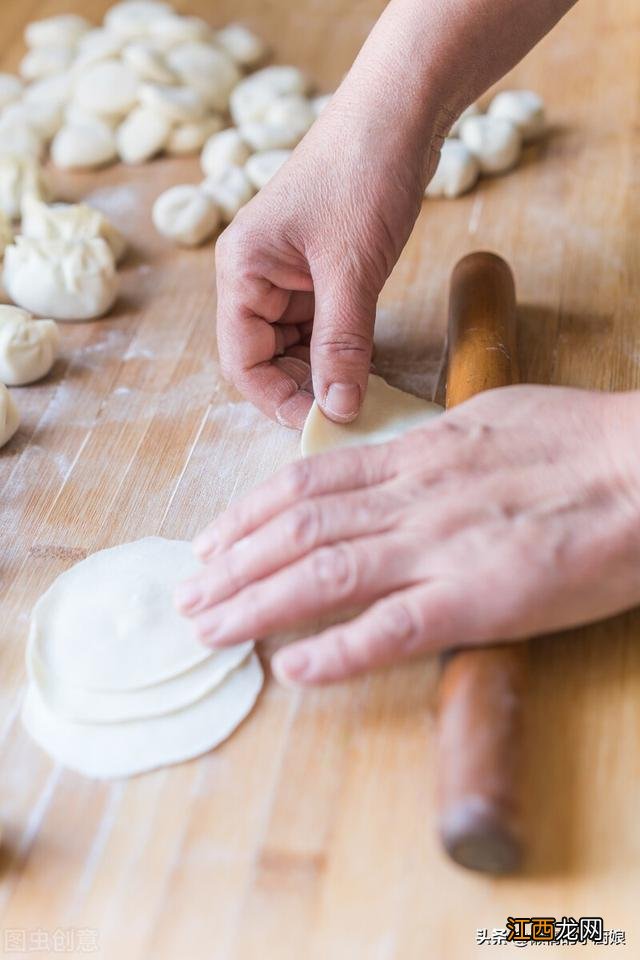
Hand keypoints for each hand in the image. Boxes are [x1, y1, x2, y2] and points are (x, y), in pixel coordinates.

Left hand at [175, 386, 639, 684]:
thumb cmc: (583, 439)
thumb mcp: (493, 416)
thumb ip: (436, 444)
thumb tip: (401, 456)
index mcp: (417, 455)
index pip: (307, 485)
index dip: (248, 515)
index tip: (212, 540)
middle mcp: (413, 498)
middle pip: (296, 531)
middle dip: (232, 565)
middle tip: (189, 596)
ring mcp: (440, 548)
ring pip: (323, 575)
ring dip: (255, 605)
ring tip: (211, 630)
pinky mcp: (478, 599)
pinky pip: (390, 629)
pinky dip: (334, 651)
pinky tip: (291, 670)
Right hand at [215, 95, 433, 428]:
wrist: (399, 111)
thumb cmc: (363, 173)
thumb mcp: (352, 268)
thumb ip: (342, 343)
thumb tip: (339, 409)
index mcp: (241, 271)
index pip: (242, 362)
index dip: (279, 400)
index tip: (323, 423)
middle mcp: (255, 277)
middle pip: (266, 359)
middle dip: (304, 388)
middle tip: (349, 413)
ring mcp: (288, 276)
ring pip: (297, 348)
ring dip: (326, 372)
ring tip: (364, 393)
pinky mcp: (319, 272)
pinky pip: (323, 327)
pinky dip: (343, 349)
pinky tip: (369, 364)